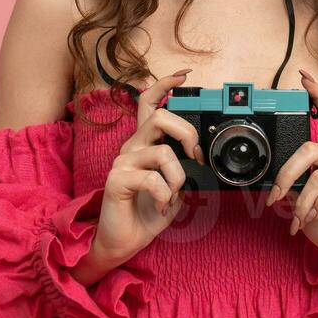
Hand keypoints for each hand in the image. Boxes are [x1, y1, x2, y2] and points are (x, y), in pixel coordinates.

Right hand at [88, 69, 202, 268]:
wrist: (124, 241)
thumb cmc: (148, 211)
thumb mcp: (175, 186)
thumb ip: (184, 167)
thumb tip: (200, 158)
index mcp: (145, 143)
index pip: (148, 103)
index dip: (164, 85)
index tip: (184, 76)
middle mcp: (131, 147)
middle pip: (160, 116)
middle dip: (187, 133)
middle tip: (194, 157)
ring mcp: (122, 162)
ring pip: (162, 151)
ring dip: (178, 177)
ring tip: (173, 195)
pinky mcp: (117, 180)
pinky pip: (152, 179)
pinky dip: (165, 195)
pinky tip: (162, 206)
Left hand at [266, 70, 317, 290]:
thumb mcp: (299, 202)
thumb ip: (291, 183)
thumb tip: (275, 178)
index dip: (317, 94)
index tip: (304, 77)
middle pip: (312, 149)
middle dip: (287, 175)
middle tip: (276, 197)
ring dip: (304, 202)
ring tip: (301, 219)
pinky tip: (317, 217)